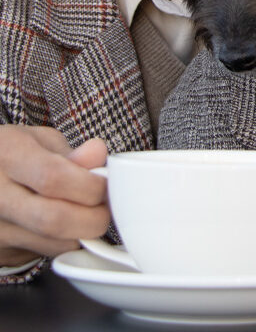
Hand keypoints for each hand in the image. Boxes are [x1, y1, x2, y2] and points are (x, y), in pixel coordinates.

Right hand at [0, 125, 109, 267]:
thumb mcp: (41, 141)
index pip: (52, 178)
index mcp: (7, 153)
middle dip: (94, 217)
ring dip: (83, 232)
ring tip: (86, 212)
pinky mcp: (0, 250)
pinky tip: (64, 225)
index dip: (89, 185)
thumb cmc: (15, 155)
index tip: (105, 185)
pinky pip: (44, 254)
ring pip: (54, 244)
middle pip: (53, 220)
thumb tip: (98, 153)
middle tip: (104, 206)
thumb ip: (72, 152)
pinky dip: (65, 242)